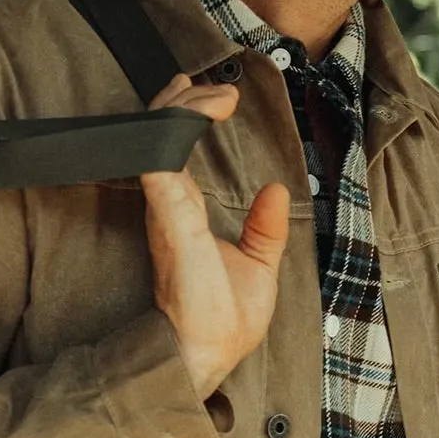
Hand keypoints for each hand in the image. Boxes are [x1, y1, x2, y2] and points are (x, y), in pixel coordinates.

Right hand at [139, 73, 290, 399]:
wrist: (207, 352)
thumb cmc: (223, 323)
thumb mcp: (259, 266)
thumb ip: (265, 229)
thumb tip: (279, 192)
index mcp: (185, 213)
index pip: (174, 151)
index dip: (186, 115)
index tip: (216, 97)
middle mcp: (169, 205)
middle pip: (159, 132)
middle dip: (182, 97)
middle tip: (213, 85)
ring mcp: (166, 207)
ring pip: (158, 132)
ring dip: (185, 103)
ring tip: (216, 92)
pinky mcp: (167, 213)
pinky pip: (162, 153)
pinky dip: (181, 123)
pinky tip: (208, 109)